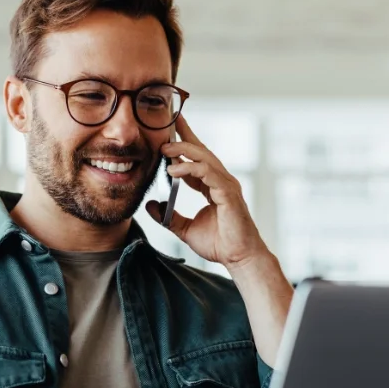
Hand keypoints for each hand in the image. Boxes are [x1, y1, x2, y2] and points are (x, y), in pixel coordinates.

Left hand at [145, 114, 268, 269]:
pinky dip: (191, 168)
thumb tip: (150, 205)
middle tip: (165, 130)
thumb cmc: (219, 244)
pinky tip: (174, 170)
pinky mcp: (228, 193)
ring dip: (183, 151)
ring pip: (204, 158)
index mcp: (211, 186)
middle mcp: (220, 181)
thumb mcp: (184, 228)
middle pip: (201, 152)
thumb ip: (168, 216)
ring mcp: (226, 186)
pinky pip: (208, 173)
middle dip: (184, 137)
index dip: (183, 144)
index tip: (168, 132)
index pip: (196, 159)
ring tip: (165, 150)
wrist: (238, 258)